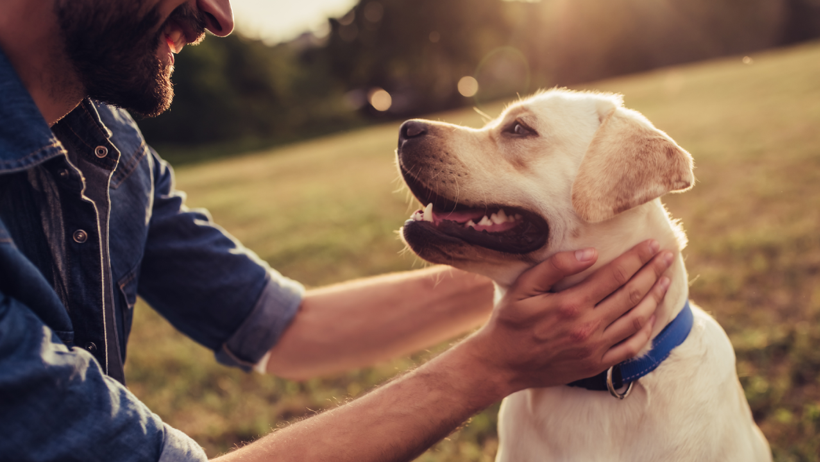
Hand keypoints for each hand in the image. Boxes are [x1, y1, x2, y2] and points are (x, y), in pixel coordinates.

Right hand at [466, 240, 672, 394]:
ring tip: (666, 280)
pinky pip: (631, 347)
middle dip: (653, 272)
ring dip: (655, 297)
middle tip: (668, 256)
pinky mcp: (596, 364)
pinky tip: (652, 315)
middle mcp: (588, 327)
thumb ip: (555, 267)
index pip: (615, 275)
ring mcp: (595, 348)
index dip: (637, 258)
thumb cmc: (510, 321)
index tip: (653, 244)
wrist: (502, 364)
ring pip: (637, 319)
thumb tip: (590, 253)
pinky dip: (647, 330)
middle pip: (632, 294)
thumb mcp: (523, 287)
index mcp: (571, 304)